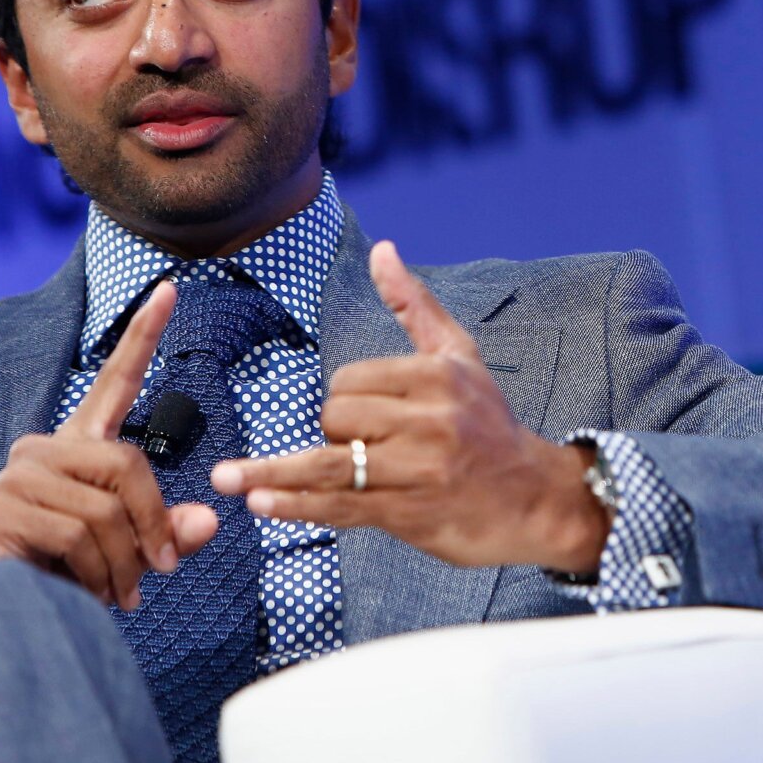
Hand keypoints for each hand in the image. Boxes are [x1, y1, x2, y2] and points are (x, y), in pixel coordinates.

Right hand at [0, 281, 219, 607]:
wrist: (10, 618)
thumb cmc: (73, 577)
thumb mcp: (134, 551)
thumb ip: (169, 531)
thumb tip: (208, 521)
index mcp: (80, 445)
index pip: (116, 380)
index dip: (143, 335)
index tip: (171, 289)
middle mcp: (45, 449)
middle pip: (127, 464)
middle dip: (153, 524)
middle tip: (162, 570)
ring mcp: (20, 476)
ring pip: (106, 509)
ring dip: (125, 563)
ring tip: (122, 593)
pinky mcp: (5, 511)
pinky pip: (79, 537)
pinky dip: (99, 575)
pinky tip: (90, 594)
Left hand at [211, 241, 609, 571]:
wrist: (536, 499)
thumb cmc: (491, 425)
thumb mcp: (461, 356)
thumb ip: (414, 305)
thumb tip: (381, 249)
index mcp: (437, 376)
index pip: (351, 380)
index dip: (344, 399)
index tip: (368, 417)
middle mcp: (430, 421)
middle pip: (338, 418)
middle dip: (333, 434)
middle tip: (364, 447)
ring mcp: (420, 470)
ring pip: (331, 465)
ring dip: (272, 472)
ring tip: (226, 478)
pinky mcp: (411, 513)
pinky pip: (342, 506)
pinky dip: (298, 506)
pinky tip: (264, 503)